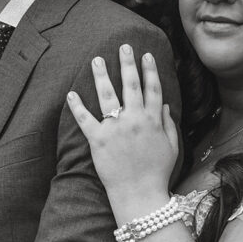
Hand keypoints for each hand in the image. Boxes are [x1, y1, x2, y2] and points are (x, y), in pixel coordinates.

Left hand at [67, 44, 178, 221]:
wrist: (140, 194)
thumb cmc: (157, 173)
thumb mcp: (171, 147)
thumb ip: (169, 124)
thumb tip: (166, 106)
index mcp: (153, 120)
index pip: (152, 89)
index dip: (150, 70)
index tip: (146, 56)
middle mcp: (135, 119)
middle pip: (131, 84)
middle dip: (127, 63)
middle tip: (123, 46)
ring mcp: (115, 128)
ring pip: (107, 95)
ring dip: (101, 75)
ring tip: (96, 60)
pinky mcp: (98, 140)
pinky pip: (85, 119)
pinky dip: (77, 107)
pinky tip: (71, 94)